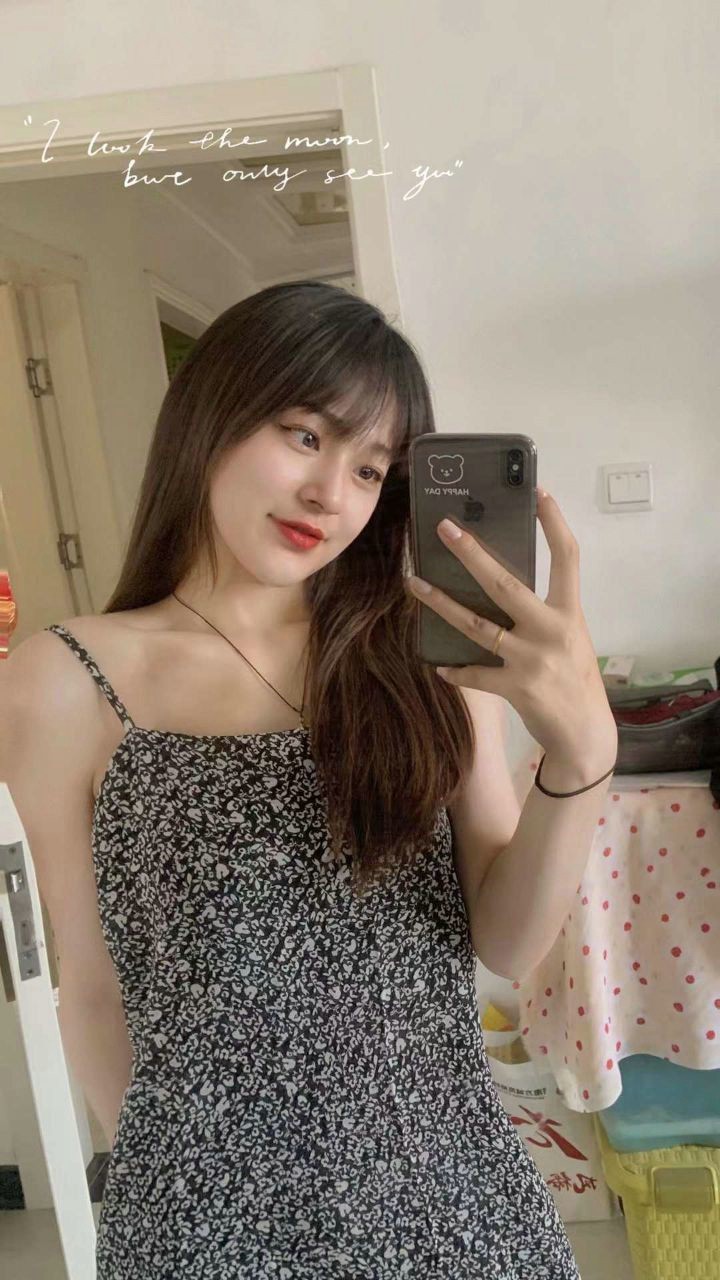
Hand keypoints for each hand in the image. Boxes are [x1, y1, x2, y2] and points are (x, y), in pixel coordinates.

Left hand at [404, 491, 617, 767]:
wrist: (585, 734)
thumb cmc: (573, 678)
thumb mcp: (569, 637)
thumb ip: (543, 612)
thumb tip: (498, 584)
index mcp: (569, 612)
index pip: (567, 558)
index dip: (554, 524)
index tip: (538, 492)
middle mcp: (552, 631)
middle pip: (505, 584)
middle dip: (472, 554)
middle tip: (446, 528)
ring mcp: (532, 660)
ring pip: (476, 625)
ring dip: (440, 603)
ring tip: (414, 584)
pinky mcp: (516, 688)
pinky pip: (474, 674)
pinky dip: (456, 670)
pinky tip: (438, 665)